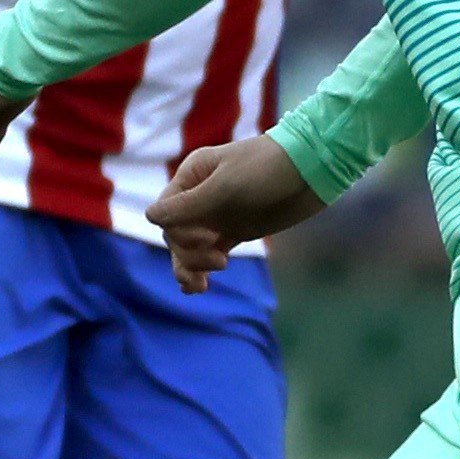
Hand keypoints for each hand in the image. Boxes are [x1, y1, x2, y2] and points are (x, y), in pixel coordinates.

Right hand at [146, 135, 322, 292]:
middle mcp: (200, 196)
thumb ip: (187, 207)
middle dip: (189, 252)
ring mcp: (217, 215)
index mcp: (192, 177)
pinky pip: (209, 252)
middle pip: (176, 233)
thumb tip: (149, 217)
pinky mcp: (235, 230)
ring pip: (190, 246)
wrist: (310, 172)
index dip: (178, 232)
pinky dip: (202, 269)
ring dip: (191, 266)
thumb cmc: (265, 171)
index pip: (166, 212)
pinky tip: (199, 287)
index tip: (206, 238)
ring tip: (200, 286)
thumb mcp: (224, 188)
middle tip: (219, 260)